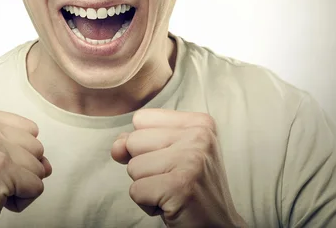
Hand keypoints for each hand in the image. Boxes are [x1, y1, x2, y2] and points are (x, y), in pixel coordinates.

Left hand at [111, 109, 245, 227]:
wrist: (218, 227)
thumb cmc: (189, 188)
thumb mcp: (167, 154)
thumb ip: (138, 141)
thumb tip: (117, 147)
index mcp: (199, 122)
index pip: (141, 118)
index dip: (146, 144)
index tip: (172, 160)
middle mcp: (199, 136)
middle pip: (134, 140)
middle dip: (144, 166)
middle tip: (174, 179)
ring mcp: (191, 160)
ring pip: (133, 167)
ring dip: (146, 186)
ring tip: (172, 192)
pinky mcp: (180, 186)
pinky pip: (136, 190)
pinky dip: (147, 204)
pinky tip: (171, 205)